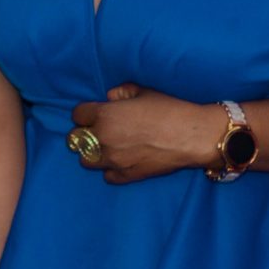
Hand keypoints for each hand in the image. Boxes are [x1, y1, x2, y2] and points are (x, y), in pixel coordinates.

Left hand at [69, 84, 219, 183]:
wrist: (192, 136)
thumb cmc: (170, 109)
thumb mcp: (144, 92)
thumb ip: (121, 92)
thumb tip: (110, 97)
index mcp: (105, 115)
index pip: (78, 115)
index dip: (85, 112)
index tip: (94, 112)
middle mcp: (104, 139)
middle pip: (76, 139)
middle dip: (84, 133)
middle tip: (98, 130)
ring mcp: (114, 160)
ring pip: (86, 160)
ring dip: (93, 153)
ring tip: (106, 147)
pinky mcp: (126, 176)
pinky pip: (107, 176)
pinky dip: (110, 169)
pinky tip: (121, 161)